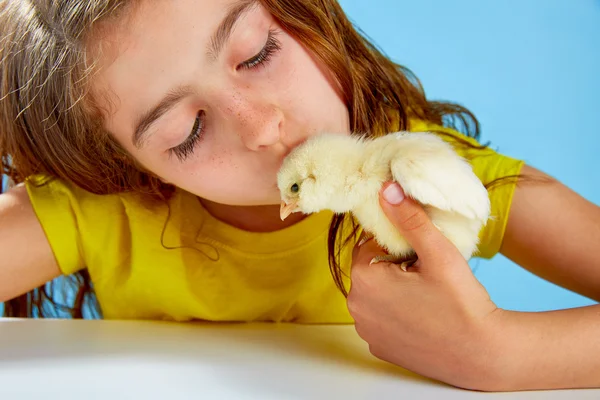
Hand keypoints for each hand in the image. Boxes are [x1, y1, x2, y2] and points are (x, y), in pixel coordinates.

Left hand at [348, 182, 504, 389]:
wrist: (483, 355)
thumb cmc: (462, 302)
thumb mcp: (437, 253)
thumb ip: (410, 219)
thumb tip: (386, 190)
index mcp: (364, 279)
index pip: (370, 246)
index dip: (397, 247)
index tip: (421, 256)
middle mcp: (356, 307)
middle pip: (371, 271)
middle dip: (394, 267)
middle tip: (427, 276)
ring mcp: (366, 331)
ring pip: (375, 295)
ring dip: (394, 290)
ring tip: (427, 296)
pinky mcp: (379, 348)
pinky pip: (381, 318)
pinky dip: (396, 314)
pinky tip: (423, 316)